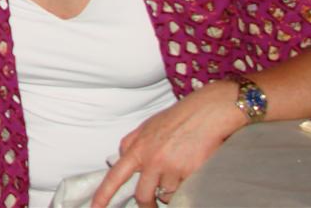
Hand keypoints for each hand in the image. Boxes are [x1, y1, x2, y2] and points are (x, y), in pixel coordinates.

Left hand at [92, 80, 245, 207]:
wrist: (206, 113)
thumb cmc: (177, 118)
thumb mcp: (146, 126)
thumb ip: (131, 144)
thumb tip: (119, 159)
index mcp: (137, 148)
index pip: (115, 176)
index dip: (103, 195)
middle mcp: (152, 160)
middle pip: (143, 196)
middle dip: (147, 206)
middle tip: (151, 207)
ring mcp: (171, 168)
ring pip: (166, 195)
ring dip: (170, 190)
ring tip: (179, 170)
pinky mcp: (190, 175)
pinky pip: (184, 191)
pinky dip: (186, 185)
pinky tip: (190, 169)